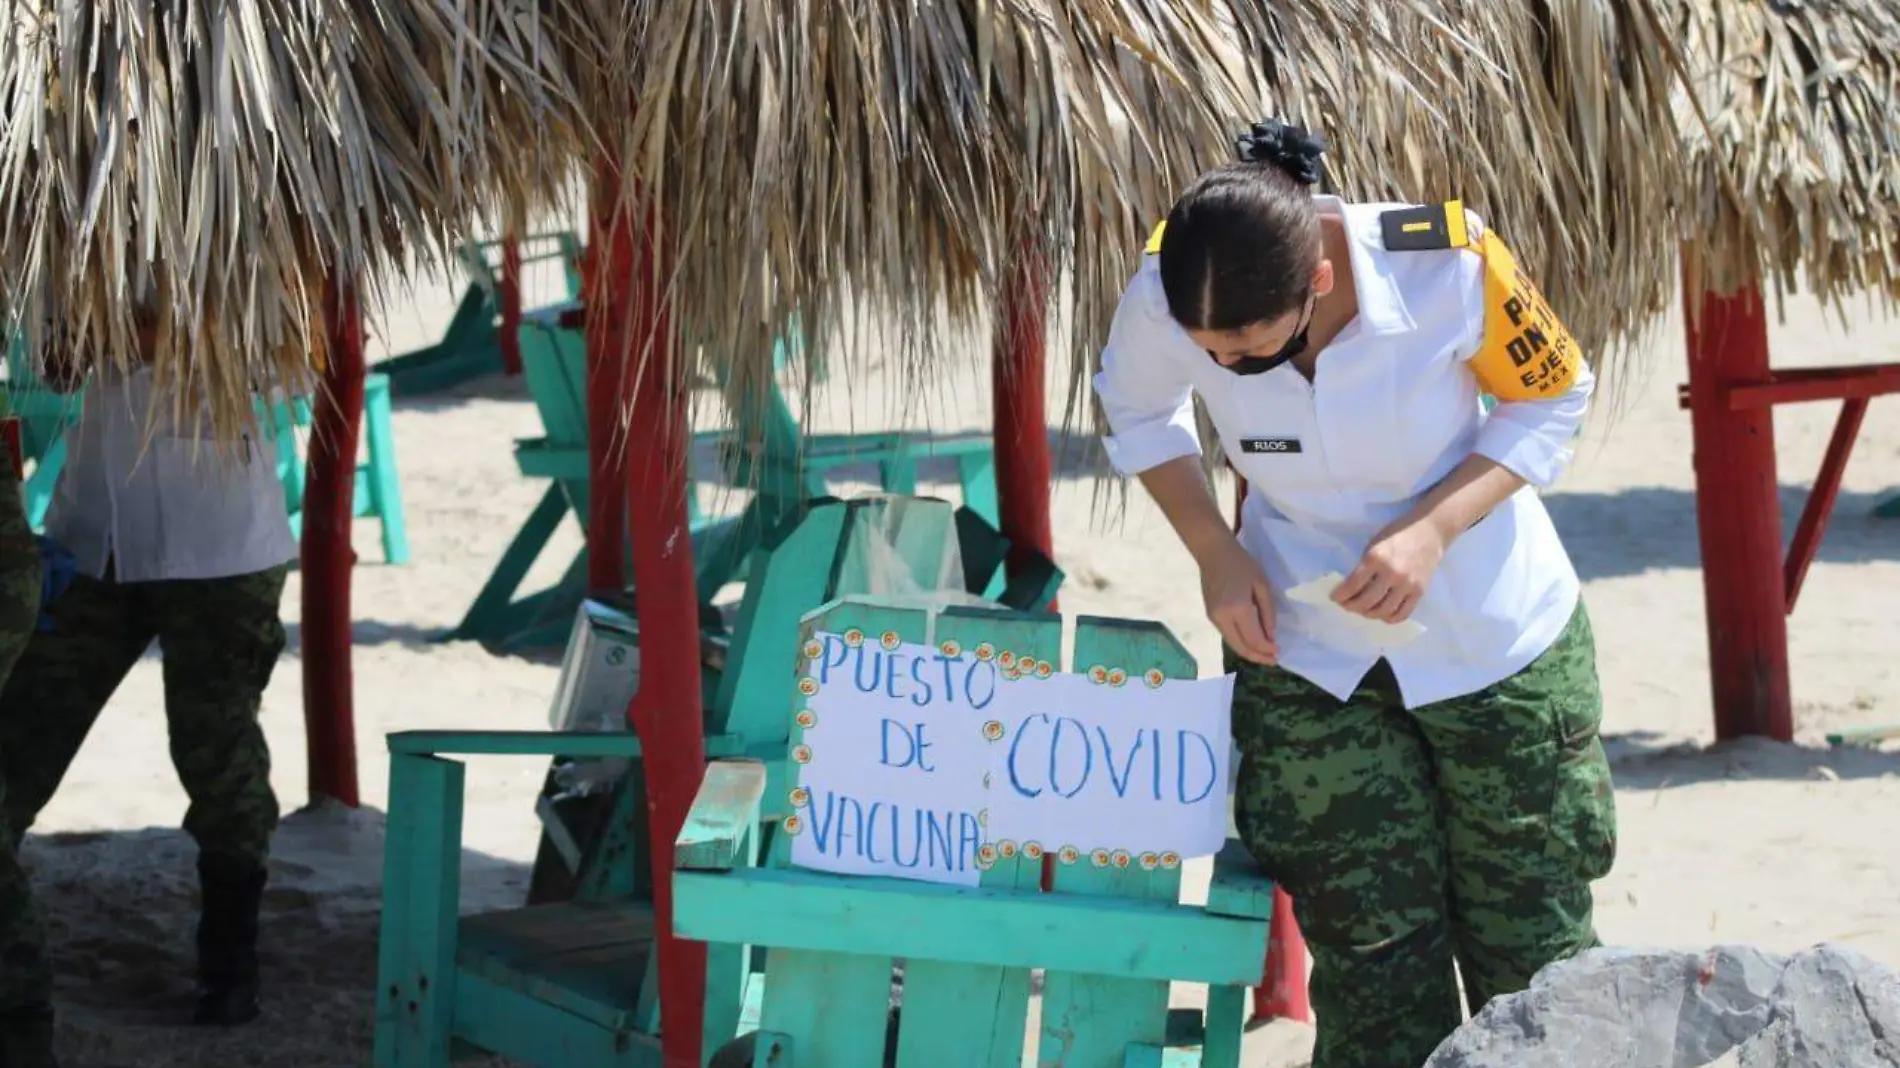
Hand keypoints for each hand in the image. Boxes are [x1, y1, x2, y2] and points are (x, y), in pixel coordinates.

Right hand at [1197, 538, 1277, 664]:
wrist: (1213, 552)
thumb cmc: (1242, 563)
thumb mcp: (1262, 585)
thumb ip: (1267, 612)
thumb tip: (1271, 636)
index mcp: (1238, 608)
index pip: (1253, 639)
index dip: (1267, 649)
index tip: (1279, 651)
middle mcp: (1223, 618)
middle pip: (1241, 647)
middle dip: (1258, 657)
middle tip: (1273, 660)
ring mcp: (1214, 618)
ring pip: (1233, 644)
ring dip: (1249, 652)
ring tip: (1264, 654)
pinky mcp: (1210, 616)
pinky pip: (1228, 636)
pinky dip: (1241, 643)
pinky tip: (1251, 642)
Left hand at [1333, 516, 1447, 622]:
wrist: (1430, 531)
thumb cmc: (1398, 534)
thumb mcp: (1374, 544)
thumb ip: (1364, 566)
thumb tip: (1351, 587)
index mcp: (1375, 558)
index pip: (1352, 585)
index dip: (1340, 595)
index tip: (1334, 597)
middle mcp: (1391, 574)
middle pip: (1366, 602)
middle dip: (1351, 606)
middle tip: (1347, 605)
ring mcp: (1407, 585)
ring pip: (1383, 611)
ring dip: (1369, 614)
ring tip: (1363, 610)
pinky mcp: (1419, 592)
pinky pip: (1402, 613)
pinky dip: (1390, 618)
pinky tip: (1382, 613)